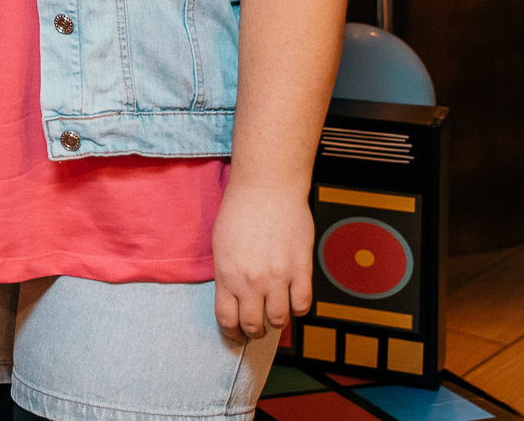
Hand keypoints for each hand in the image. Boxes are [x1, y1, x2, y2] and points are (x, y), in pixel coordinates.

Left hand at [212, 180, 314, 342]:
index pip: (227, 319)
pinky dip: (298, 307)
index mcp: (227, 274)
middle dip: (254, 331)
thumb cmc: (241, 209)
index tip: (235, 335)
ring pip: (280, 319)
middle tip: (256, 326)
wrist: (267, 188)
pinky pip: (303, 305)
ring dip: (277, 320)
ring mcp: (278, 277)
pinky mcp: (301, 270)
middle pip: (254, 326)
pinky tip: (293, 298)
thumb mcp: (220, 245)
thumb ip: (226, 274)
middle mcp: (252, 280)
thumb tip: (233, 297)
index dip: (231, 333)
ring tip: (274, 311)